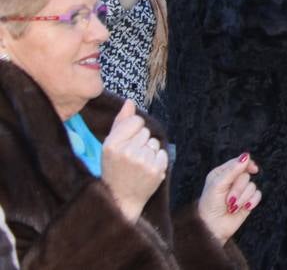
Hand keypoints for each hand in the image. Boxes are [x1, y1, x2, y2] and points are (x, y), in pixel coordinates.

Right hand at [102, 99, 168, 220]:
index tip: (127, 142)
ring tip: (138, 164)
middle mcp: (127, 152)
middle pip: (146, 131)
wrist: (120, 199)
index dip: (134, 130)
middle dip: (140, 141)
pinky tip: (146, 170)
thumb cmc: (114, 169)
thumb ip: (120, 122)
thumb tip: (129, 101)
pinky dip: (157, 160)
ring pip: (154, 142)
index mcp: (112, 144)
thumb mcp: (109, 146)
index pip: (136, 120)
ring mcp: (142, 161)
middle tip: (131, 157)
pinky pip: (162, 153)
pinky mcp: (156, 170)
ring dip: (149, 151)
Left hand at [196, 152, 261, 243]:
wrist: (212, 227)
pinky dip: (251, 202)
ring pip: (253, 186)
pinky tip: (244, 208)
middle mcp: (232, 181)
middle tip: (229, 200)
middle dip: (239, 189)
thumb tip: (246, 156)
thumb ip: (232, 170)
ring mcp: (241, 191)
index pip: (239, 162)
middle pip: (246, 176)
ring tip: (232, 207)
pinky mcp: (248, 201)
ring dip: (243, 198)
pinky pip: (258, 195)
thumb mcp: (218, 185)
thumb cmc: (210, 205)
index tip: (253, 169)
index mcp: (222, 173)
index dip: (246, 164)